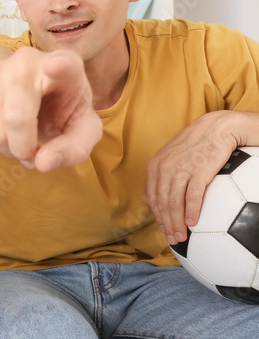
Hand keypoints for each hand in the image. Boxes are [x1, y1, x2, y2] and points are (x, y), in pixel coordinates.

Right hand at [0, 47, 102, 170]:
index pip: (63, 62)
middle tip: (32, 153)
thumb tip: (42, 163)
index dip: (59, 65)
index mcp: (66, 66)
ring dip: (5, 149)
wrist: (26, 86)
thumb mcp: (81, 129)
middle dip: (22, 149)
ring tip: (16, 143)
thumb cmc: (60, 107)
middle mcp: (26, 61)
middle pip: (15, 117)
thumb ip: (73, 149)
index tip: (57, 66)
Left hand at [146, 111, 243, 244]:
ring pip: (174, 202)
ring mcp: (180, 170)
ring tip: (182, 237)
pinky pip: (192, 196)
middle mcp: (164, 168)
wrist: (215, 129)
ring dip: (177, 223)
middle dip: (166, 224)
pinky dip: (191, 212)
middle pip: (162, 203)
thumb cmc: (195, 144)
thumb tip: (168, 194)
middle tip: (173, 240)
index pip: (152, 196)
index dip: (156, 216)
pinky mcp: (198, 172)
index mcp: (155, 166)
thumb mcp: (173, 156)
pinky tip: (193, 223)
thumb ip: (167, 173)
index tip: (162, 230)